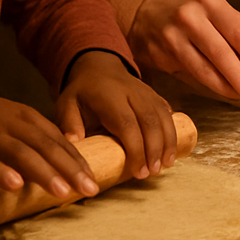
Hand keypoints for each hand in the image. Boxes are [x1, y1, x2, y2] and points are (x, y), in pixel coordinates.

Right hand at [0, 85, 99, 199]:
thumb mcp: (3, 122)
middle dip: (70, 168)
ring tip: (61, 192)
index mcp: (21, 115)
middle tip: (90, 190)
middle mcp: (8, 121)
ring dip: (42, 173)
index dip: (77, 159)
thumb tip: (57, 161)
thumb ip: (28, 138)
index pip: (56, 138)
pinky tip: (14, 186)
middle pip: (45, 145)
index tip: (95, 178)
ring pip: (19, 153)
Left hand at [56, 50, 176, 179]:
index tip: (138, 172)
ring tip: (166, 165)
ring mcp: (147, 93)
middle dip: (155, 149)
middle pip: (150, 122)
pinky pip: (168, 113)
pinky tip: (172, 149)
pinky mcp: (155, 96)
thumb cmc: (82, 92)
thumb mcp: (67, 104)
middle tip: (153, 173)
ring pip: (163, 117)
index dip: (136, 149)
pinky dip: (173, 132)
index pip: (127, 124)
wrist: (98, 67)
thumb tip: (73, 145)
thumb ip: (69, 124)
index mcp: (110, 97)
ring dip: (168, 142)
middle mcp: (133, 93)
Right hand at [128, 0, 239, 101]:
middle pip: (227, 49)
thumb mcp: (219, 18)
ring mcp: (176, 33)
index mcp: (212, 2)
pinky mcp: (165, 52)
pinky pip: (196, 73)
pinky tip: (230, 92)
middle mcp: (193, 15)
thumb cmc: (193, 20)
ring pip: (210, 65)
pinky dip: (217, 85)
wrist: (148, 18)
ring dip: (234, 84)